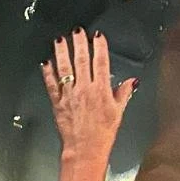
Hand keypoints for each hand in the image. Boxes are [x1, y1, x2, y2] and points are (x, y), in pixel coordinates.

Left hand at [42, 29, 134, 161]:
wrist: (85, 150)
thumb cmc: (103, 134)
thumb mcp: (118, 113)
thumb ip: (123, 93)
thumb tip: (132, 81)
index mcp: (101, 91)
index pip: (101, 63)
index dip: (99, 47)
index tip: (98, 36)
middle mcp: (85, 89)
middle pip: (82, 61)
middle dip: (80, 43)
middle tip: (77, 30)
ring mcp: (70, 95)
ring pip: (65, 68)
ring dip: (62, 52)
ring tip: (60, 39)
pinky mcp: (58, 103)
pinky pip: (52, 84)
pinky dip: (48, 73)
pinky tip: (46, 62)